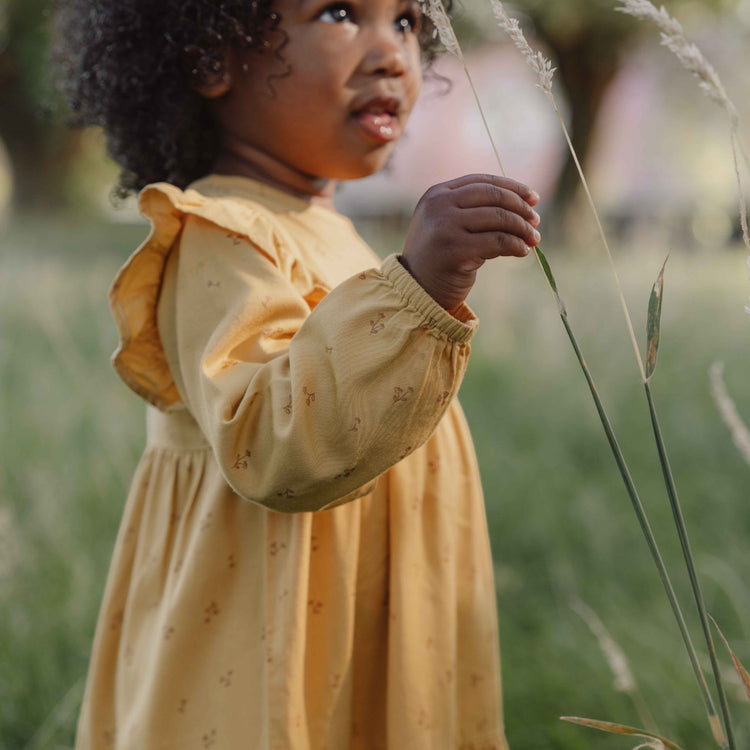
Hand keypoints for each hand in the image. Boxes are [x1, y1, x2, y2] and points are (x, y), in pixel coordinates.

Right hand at [401, 174, 540, 311]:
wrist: (417, 288)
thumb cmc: (439, 256)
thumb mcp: (448, 223)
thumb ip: (472, 208)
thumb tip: (523, 201)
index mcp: (437, 194)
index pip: (483, 182)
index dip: (512, 187)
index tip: (534, 198)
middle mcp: (439, 206)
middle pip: (493, 196)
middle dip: (521, 208)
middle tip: (535, 221)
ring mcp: (445, 227)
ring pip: (499, 218)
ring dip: (522, 229)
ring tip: (533, 239)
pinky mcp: (456, 251)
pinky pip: (498, 242)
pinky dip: (516, 246)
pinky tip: (522, 251)